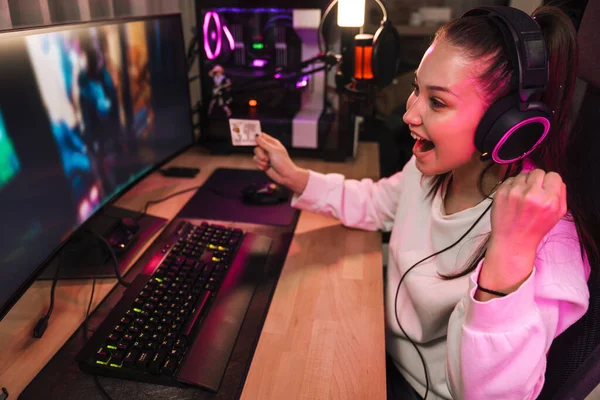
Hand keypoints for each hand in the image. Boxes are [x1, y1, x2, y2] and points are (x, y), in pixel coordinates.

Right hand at [253, 132, 308, 193]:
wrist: (285, 176)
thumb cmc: (283, 162)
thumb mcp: (273, 151)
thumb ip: (263, 143)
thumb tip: (256, 136)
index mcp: (272, 143)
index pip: (262, 136)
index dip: (256, 137)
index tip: (251, 138)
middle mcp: (268, 149)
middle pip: (256, 147)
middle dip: (259, 154)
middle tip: (265, 158)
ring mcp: (266, 157)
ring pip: (255, 156)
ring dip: (260, 161)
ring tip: (268, 164)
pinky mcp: (263, 164)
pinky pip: (256, 163)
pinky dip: (260, 166)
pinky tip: (267, 168)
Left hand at [477, 169, 566, 297]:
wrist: (512, 241)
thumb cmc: (535, 229)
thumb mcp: (557, 215)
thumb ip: (561, 195)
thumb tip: (557, 181)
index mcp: (549, 200)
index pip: (554, 175)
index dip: (550, 182)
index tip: (546, 188)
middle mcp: (531, 194)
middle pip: (538, 172)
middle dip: (537, 180)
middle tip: (534, 191)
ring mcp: (514, 192)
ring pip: (523, 174)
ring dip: (524, 182)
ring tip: (523, 196)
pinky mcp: (501, 192)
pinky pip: (510, 179)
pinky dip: (513, 185)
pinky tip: (514, 197)